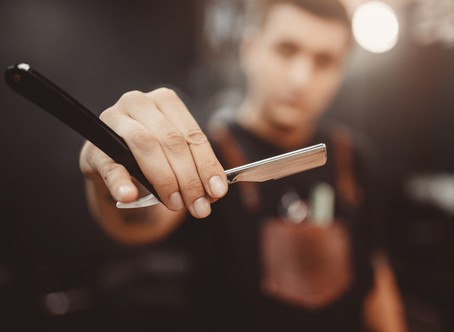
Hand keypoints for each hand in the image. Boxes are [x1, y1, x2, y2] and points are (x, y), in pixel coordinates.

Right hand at [79, 88, 227, 218]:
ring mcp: (112, 122)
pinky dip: (120, 182)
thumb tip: (215, 193)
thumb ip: (196, 169)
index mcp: (166, 101)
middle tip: (199, 207)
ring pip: (145, 146)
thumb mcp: (176, 157)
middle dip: (189, 178)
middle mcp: (139, 103)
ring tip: (176, 204)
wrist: (113, 162)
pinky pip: (110, 165)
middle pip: (172, 141)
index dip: (207, 165)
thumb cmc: (152, 156)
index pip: (192, 135)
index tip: (218, 192)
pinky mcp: (94, 147)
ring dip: (164, 180)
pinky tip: (129, 196)